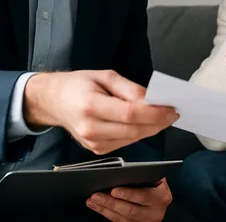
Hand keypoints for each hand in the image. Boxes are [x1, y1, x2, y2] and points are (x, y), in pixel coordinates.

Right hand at [24, 70, 178, 154]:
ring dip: (151, 129)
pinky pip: (125, 142)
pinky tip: (144, 123)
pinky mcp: (96, 150)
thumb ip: (130, 89)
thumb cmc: (79, 84)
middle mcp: (90, 128)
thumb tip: (152, 99)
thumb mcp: (105, 76)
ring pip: (132, 138)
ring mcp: (92, 142)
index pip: (130, 114)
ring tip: (162, 116)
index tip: (171, 109)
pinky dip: (138, 133)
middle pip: (133, 130)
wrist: (53, 101)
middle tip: (172, 113)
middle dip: (157, 122)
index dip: (154, 114)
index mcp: (90, 105)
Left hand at [87, 178, 171, 220]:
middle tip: (96, 195)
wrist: (159, 201)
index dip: (128, 194)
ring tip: (92, 200)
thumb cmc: (154, 184)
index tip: (113, 190)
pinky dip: (106, 214)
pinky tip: (97, 207)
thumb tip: (123, 170)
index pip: (143, 196)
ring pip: (122, 218)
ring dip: (105, 209)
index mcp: (162, 197)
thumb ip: (144, 175)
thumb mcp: (155, 178)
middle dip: (111, 202)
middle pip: (130, 210)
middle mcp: (156, 212)